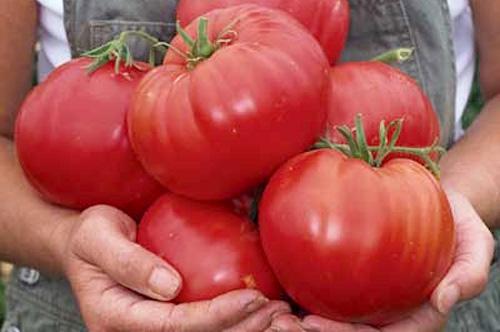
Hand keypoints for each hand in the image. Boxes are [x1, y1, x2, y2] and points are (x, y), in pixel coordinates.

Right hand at [61, 205, 289, 330]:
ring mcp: (152, 327)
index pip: (173, 327)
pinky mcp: (166, 317)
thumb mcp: (97, 236)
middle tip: (278, 311)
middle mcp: (135, 331)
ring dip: (243, 329)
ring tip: (278, 313)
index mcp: (116, 318)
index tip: (253, 299)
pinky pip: (203, 324)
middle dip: (240, 328)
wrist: (84, 244)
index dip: (216, 317)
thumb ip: (128, 261)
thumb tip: (169, 286)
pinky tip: (259, 308)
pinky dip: (234, 319)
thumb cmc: (89, 236)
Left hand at [270, 190, 494, 331]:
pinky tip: (280, 283)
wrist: (440, 198)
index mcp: (417, 314)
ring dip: (301, 320)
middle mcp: (389, 309)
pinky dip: (303, 290)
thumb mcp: (476, 245)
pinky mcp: (355, 271)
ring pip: (334, 316)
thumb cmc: (459, 223)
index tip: (313, 325)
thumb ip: (468, 275)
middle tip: (279, 322)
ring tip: (271, 310)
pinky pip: (328, 285)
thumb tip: (443, 301)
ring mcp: (370, 292)